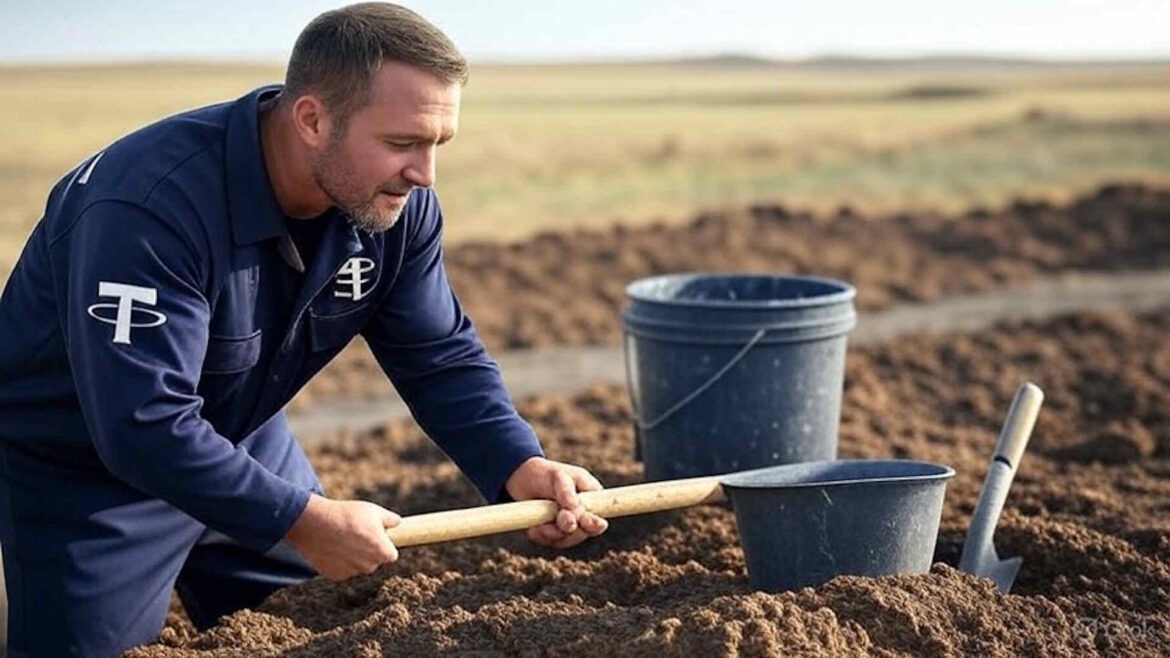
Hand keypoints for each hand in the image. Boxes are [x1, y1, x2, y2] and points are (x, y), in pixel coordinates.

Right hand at [284, 494, 400, 580]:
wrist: (314, 523)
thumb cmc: (347, 515)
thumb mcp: (373, 511)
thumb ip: (391, 519)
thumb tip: (398, 523)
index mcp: (383, 552)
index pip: (391, 555)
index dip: (384, 544)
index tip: (376, 536)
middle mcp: (369, 566)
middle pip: (375, 561)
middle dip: (369, 550)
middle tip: (357, 534)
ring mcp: (352, 572)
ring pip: (358, 566)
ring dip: (354, 556)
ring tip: (343, 538)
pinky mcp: (336, 575)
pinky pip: (343, 569)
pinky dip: (339, 561)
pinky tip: (332, 546)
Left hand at [505, 457, 607, 548]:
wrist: (523, 477)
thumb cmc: (546, 473)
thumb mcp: (559, 478)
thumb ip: (567, 495)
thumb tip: (574, 514)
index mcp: (592, 500)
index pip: (599, 521)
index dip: (593, 525)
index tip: (581, 522)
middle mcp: (582, 516)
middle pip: (582, 534)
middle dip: (568, 528)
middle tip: (560, 517)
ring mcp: (567, 526)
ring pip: (565, 540)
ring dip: (552, 533)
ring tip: (542, 520)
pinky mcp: (552, 534)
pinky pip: (549, 542)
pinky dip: (541, 536)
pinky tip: (534, 527)